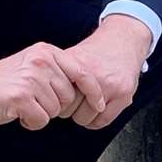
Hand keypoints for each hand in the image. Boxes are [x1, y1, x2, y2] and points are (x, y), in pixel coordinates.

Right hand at [0, 44, 105, 130]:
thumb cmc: (6, 80)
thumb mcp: (35, 65)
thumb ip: (58, 71)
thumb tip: (88, 89)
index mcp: (48, 52)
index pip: (82, 72)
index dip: (94, 91)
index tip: (100, 104)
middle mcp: (42, 62)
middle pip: (69, 97)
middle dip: (55, 107)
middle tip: (34, 102)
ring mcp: (31, 78)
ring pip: (56, 111)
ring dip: (41, 114)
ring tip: (24, 105)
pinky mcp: (20, 97)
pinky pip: (41, 120)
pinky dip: (31, 123)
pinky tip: (18, 113)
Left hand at [57, 16, 153, 130]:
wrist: (124, 40)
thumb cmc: (96, 51)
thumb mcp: (73, 56)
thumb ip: (57, 73)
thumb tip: (38, 94)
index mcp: (78, 64)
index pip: (56, 97)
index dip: (56, 100)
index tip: (60, 97)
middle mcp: (94, 75)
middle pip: (69, 110)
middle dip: (69, 108)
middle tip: (75, 99)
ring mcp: (111, 85)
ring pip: (85, 118)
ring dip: (83, 114)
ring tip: (86, 102)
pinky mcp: (124, 94)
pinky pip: (102, 121)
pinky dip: (96, 120)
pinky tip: (96, 108)